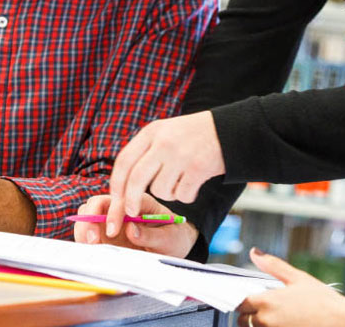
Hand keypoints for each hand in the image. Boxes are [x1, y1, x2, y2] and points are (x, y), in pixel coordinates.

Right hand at [73, 193, 198, 256]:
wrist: (173, 246)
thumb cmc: (173, 237)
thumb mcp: (170, 238)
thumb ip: (152, 235)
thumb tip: (131, 230)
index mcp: (139, 201)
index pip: (120, 199)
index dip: (112, 213)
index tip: (112, 232)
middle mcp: (121, 207)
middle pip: (96, 203)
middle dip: (90, 219)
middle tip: (92, 241)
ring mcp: (110, 220)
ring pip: (87, 215)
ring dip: (83, 229)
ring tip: (89, 247)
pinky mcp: (104, 233)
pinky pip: (87, 231)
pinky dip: (83, 239)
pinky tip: (89, 250)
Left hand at [105, 112, 223, 236]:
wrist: (230, 130)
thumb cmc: (192, 136)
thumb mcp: (165, 132)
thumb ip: (145, 151)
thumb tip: (121, 185)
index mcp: (152, 132)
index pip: (124, 161)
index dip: (116, 183)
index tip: (115, 198)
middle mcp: (164, 142)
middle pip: (136, 179)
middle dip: (129, 201)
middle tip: (130, 213)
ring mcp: (181, 155)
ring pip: (160, 190)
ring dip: (168, 193)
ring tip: (180, 180)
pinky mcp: (198, 168)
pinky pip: (182, 195)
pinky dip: (187, 195)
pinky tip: (194, 183)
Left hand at [238, 248, 344, 326]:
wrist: (341, 322)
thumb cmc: (322, 301)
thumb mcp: (297, 278)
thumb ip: (272, 265)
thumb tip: (254, 252)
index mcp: (267, 302)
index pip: (240, 303)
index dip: (244, 300)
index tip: (252, 299)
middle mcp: (266, 321)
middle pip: (243, 321)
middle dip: (249, 315)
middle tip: (263, 309)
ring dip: (258, 325)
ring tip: (276, 317)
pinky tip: (283, 324)